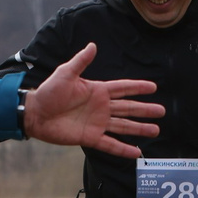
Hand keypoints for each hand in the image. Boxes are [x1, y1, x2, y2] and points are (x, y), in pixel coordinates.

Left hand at [22, 42, 161, 158]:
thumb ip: (81, 61)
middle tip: (162, 111)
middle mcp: (101, 107)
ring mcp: (97, 123)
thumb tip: (93, 45)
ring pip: (123, 126)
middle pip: (128, 108)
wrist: (35, 114)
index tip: (153, 87)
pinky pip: (110, 144)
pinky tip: (136, 152)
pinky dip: (123, 149)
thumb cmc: (48, 92)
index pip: (123, 88)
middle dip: (145, 110)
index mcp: (97, 91)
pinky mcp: (90, 137)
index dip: (137, 87)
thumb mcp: (65, 73)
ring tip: (155, 129)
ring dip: (139, 128)